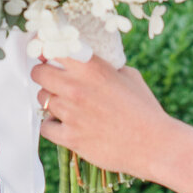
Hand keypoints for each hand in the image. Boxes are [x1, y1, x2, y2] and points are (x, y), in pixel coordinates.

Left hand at [32, 56, 171, 180]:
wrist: (154, 144)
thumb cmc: (145, 109)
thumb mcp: (130, 76)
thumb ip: (106, 67)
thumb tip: (91, 64)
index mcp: (92, 67)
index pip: (53, 47)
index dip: (46, 49)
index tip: (45, 53)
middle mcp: (77, 86)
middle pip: (38, 72)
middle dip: (43, 75)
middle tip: (53, 81)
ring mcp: (71, 113)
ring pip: (42, 99)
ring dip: (51, 101)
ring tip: (67, 106)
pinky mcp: (70, 137)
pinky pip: (46, 127)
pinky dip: (53, 126)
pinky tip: (65, 126)